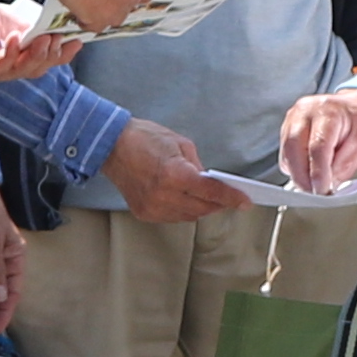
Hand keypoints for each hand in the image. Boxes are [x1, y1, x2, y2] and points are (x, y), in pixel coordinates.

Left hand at [0, 2, 83, 84]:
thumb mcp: (11, 16)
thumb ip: (29, 23)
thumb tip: (49, 28)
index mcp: (21, 56)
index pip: (47, 60)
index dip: (64, 55)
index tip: (78, 41)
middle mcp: (10, 67)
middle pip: (37, 70)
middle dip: (51, 55)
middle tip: (58, 39)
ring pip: (22, 71)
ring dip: (35, 55)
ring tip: (42, 40)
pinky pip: (0, 66)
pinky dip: (10, 53)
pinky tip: (16, 39)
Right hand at [104, 120, 232, 221]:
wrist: (110, 146)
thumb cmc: (144, 138)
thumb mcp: (181, 144)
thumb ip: (198, 166)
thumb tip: (209, 182)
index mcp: (175, 174)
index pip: (211, 192)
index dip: (232, 197)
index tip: (245, 202)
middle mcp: (163, 195)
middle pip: (202, 208)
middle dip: (218, 203)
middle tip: (228, 197)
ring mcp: (152, 207)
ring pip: (189, 216)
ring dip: (201, 208)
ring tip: (206, 197)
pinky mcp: (144, 213)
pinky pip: (172, 217)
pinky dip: (183, 210)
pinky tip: (185, 199)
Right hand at [282, 84, 356, 190]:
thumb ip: (344, 165)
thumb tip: (329, 184)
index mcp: (328, 111)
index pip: (317, 146)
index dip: (318, 173)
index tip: (323, 190)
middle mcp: (305, 111)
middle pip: (294, 149)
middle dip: (303, 177)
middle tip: (315, 193)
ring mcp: (293, 118)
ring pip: (286, 153)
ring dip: (297, 174)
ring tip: (314, 185)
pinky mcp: (287, 127)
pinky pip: (284, 153)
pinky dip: (294, 167)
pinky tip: (308, 171)